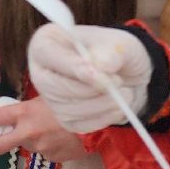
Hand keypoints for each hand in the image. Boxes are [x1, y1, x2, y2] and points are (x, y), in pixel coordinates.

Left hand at [0, 97, 88, 161]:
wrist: (100, 121)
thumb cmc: (73, 102)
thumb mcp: (46, 96)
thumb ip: (29, 106)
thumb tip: (15, 110)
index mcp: (25, 113)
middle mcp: (29, 133)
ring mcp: (41, 148)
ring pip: (26, 146)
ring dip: (29, 140)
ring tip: (46, 128)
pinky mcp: (54, 158)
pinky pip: (44, 152)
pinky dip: (47, 146)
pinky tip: (59, 136)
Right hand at [27, 24, 151, 133]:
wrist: (128, 75)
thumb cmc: (117, 53)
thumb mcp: (120, 43)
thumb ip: (110, 53)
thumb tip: (99, 67)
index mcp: (45, 43)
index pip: (45, 54)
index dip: (71, 67)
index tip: (100, 76)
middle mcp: (41, 71)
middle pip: (52, 87)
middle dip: (89, 90)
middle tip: (118, 82)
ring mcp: (50, 97)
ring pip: (67, 109)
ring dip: (101, 105)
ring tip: (125, 93)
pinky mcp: (64, 118)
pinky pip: (79, 125)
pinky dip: (103, 119)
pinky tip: (118, 107)